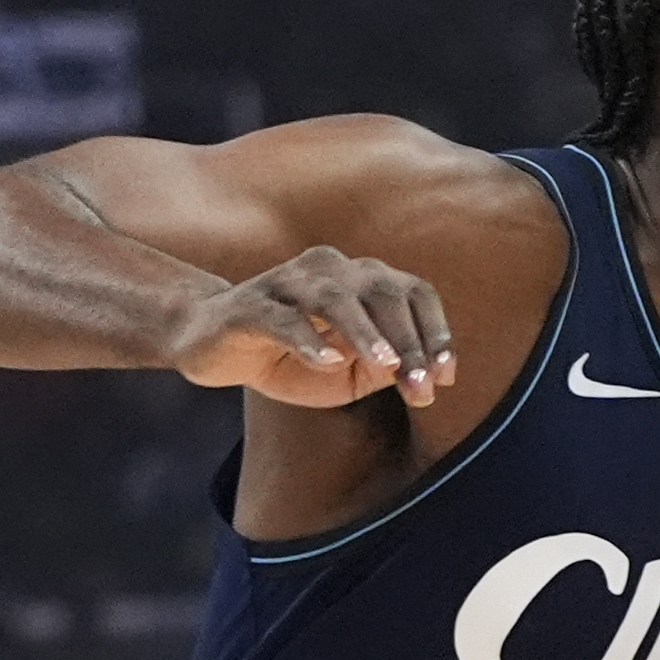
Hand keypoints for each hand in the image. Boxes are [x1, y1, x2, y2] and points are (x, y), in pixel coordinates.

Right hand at [168, 247, 453, 410]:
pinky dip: (308, 339)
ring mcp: (286, 283)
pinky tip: (328, 363)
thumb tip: (430, 376)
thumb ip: (388, 368)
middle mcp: (328, 270)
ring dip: (366, 333)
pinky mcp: (249, 306)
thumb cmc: (291, 359)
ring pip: (334, 298)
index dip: (434, 332)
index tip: (445, 376)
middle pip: (381, 292)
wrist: (214, 347)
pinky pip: (283, 318)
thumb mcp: (350, 372)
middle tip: (420, 389)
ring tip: (387, 366)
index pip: (411, 292)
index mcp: (360, 280)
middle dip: (407, 343)